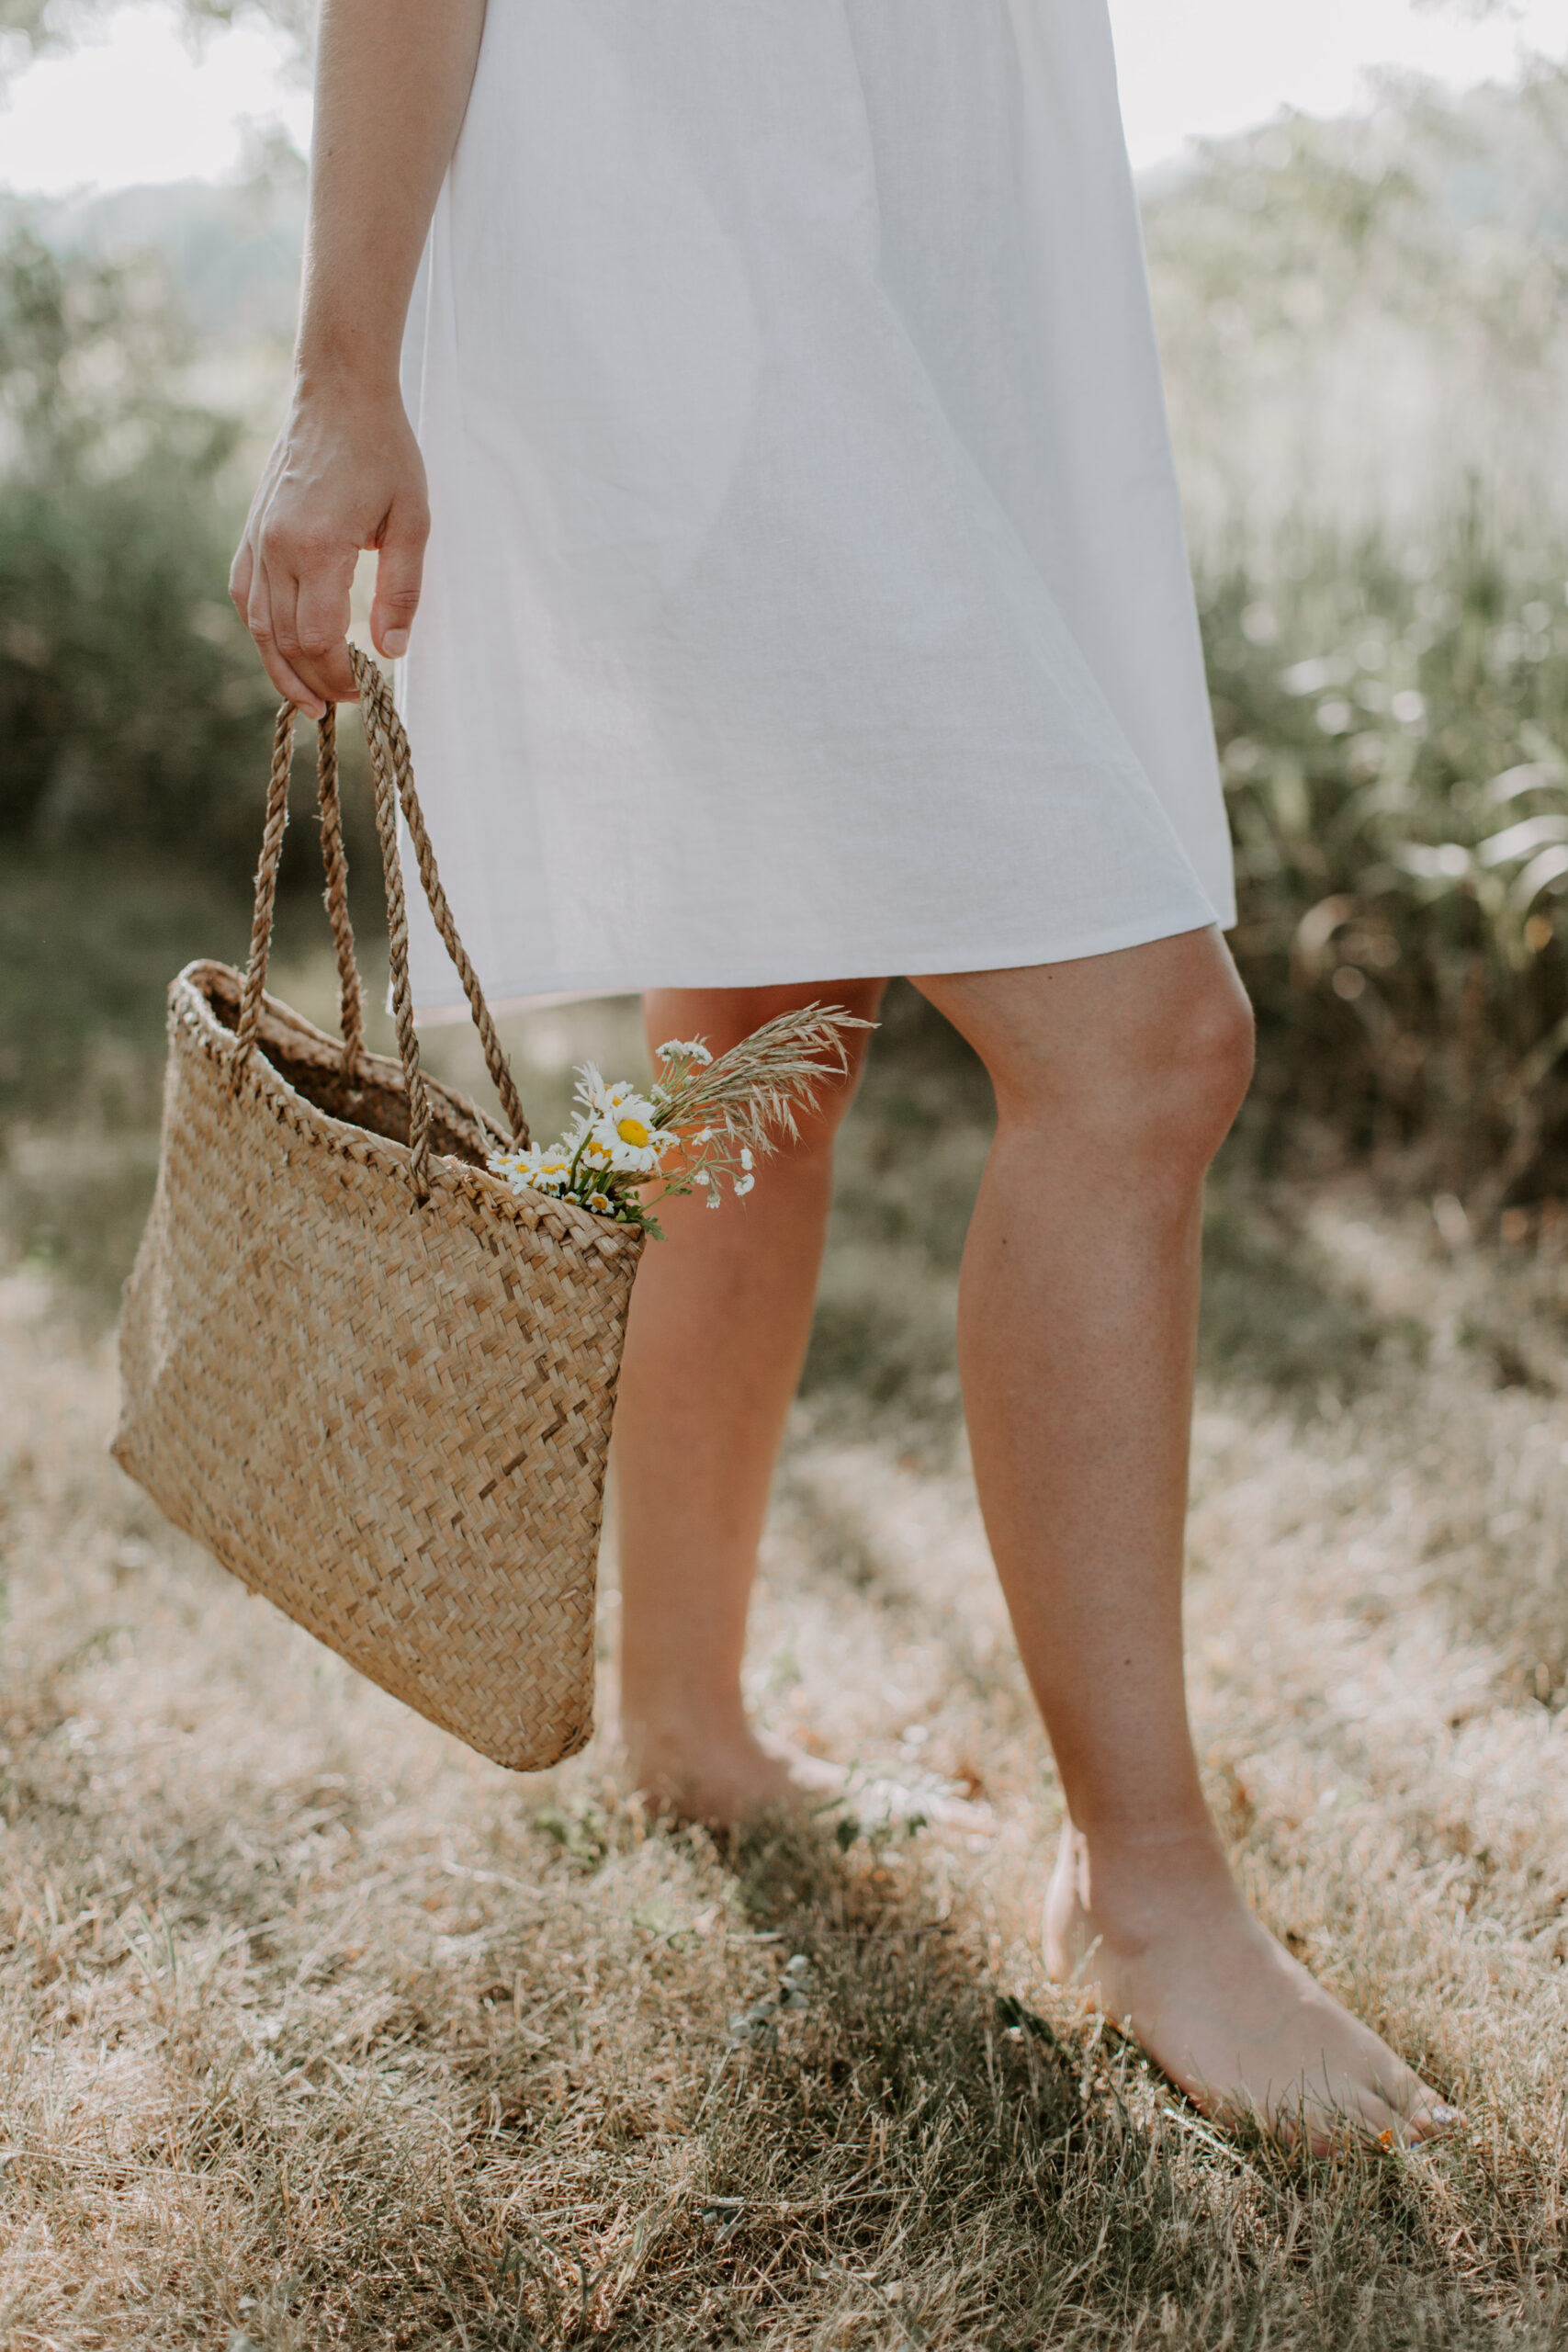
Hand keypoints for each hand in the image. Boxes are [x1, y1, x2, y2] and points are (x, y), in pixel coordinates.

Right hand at [229, 383, 428, 716]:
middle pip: (284, 640)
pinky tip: (280, 650)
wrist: (338, 393)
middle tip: (343, 705)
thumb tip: (391, 651)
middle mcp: (276, 547)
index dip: (337, 676)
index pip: (316, 638)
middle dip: (313, 681)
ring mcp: (257, 538)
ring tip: (307, 700)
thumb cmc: (383, 452)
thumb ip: (401, 591)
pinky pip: (244, 593)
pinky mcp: (251, 531)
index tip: (364, 689)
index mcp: (317, 547)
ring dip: (280, 668)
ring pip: (257, 624)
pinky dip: (260, 630)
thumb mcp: (413, 522)